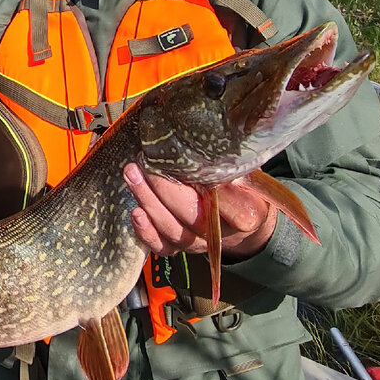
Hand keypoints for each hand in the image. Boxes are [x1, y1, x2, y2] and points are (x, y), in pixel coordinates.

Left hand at [123, 163, 276, 260]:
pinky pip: (161, 246)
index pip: (235, 208)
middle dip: (165, 189)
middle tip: (146, 163)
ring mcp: (199, 242)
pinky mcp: (181, 247)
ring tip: (132, 175)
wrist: (240, 217)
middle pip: (192, 216)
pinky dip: (146, 232)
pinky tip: (136, 213)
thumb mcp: (246, 170)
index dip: (219, 193)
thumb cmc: (240, 186)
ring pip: (172, 229)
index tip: (203, 170)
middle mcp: (220, 233)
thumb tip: (219, 132)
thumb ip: (233, 158)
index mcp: (245, 212)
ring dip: (148, 202)